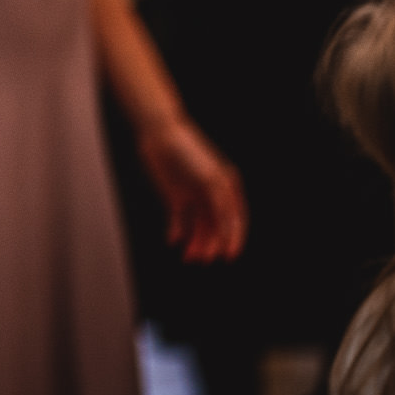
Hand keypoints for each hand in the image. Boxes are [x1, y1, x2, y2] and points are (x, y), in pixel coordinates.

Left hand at [137, 117, 246, 263]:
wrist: (160, 135)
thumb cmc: (189, 153)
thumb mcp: (209, 178)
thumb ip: (220, 203)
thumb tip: (227, 229)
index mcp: (227, 187)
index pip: (234, 219)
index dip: (233, 239)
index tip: (229, 255)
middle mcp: (213, 194)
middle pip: (215, 227)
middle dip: (210, 244)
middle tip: (201, 258)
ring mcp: (194, 197)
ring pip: (198, 227)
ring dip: (195, 242)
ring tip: (188, 256)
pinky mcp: (176, 198)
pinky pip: (180, 221)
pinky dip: (178, 232)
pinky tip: (174, 240)